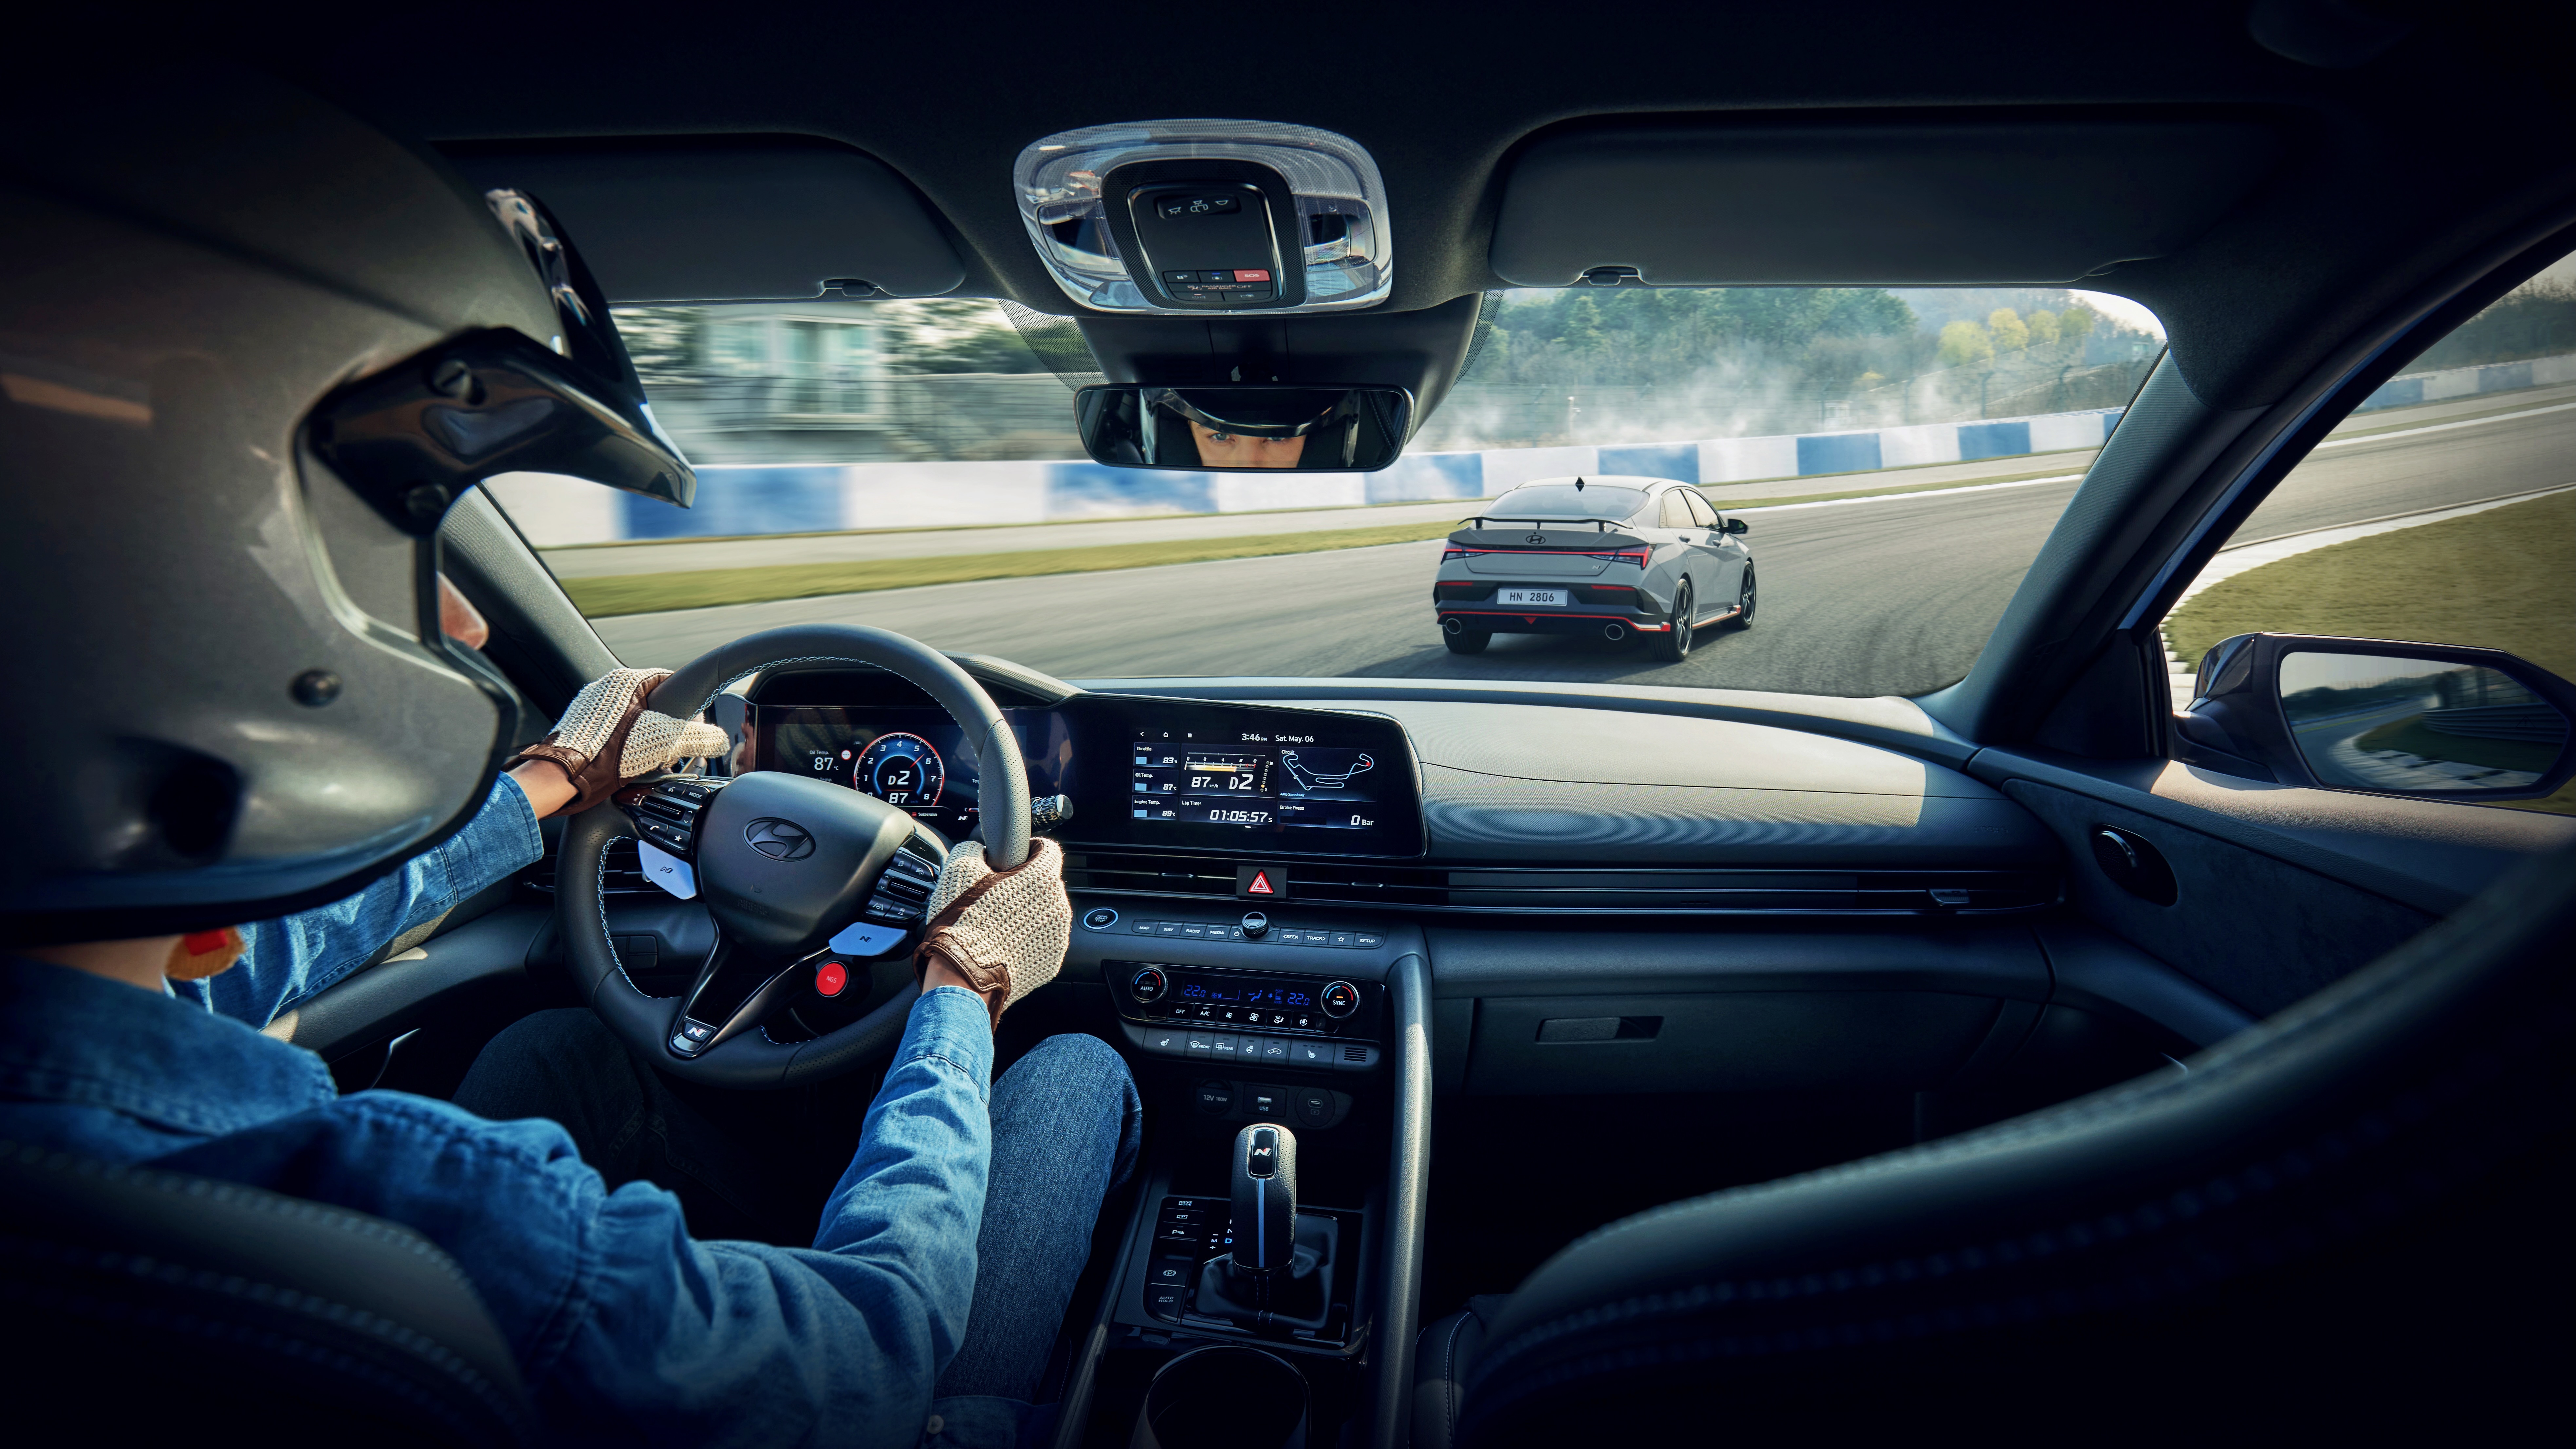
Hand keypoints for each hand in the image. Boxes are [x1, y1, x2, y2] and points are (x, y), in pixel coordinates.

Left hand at [507, 668, 728, 814]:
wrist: (560, 779)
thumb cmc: (605, 756)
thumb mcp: (660, 744)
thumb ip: (697, 738)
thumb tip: (720, 740)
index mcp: (625, 681)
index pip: (670, 682)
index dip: (687, 708)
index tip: (692, 729)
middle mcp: (605, 687)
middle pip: (652, 703)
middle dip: (666, 729)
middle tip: (670, 751)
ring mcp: (589, 707)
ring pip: (632, 719)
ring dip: (645, 739)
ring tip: (648, 761)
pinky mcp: (580, 726)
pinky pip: (614, 732)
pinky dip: (625, 746)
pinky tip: (627, 765)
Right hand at [913, 838, 1069, 1029]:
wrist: (961, 979)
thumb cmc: (961, 924)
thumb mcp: (959, 871)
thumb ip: (974, 849)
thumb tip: (979, 847)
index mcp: (1041, 878)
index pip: (1046, 849)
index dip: (1027, 849)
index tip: (1014, 857)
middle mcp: (1058, 906)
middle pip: (1045, 884)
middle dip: (1024, 885)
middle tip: (995, 895)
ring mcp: (1058, 937)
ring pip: (1044, 913)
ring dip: (1027, 913)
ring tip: (997, 923)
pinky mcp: (1052, 962)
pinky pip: (1041, 940)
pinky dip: (1027, 939)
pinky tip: (1004, 943)